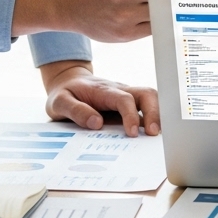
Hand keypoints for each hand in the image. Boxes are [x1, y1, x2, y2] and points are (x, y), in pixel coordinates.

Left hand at [41, 60, 159, 135]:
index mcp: (103, 90)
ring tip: (157, 136)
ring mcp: (127, 97)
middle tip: (153, 134)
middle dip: (154, 113)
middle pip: (146, 94)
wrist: (67, 81)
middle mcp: (120, 91)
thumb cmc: (65, 93)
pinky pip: (146, 109)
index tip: (132, 133)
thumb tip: (96, 123)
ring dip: (158, 115)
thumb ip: (75, 110)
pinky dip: (153, 120)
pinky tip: (152, 136)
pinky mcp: (129, 105)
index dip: (131, 115)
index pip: (124, 99)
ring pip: (151, 99)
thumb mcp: (59, 102)